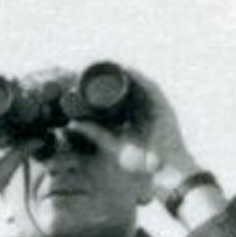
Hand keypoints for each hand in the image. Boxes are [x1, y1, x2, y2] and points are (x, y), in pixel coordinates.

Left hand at [88, 67, 197, 185]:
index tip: (81, 75)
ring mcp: (153, 103)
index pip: (115, 90)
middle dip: (106, 72)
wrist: (163, 173)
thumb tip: (72, 123)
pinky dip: (136, 77)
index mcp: (132, 112)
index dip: (100, 82)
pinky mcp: (161, 105)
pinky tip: (123, 69)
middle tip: (86, 66)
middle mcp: (143, 104)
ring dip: (119, 70)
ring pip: (135, 80)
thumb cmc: (140, 164)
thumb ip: (95, 134)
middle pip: (124, 82)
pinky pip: (148, 85)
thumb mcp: (112, 144)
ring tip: (100, 63)